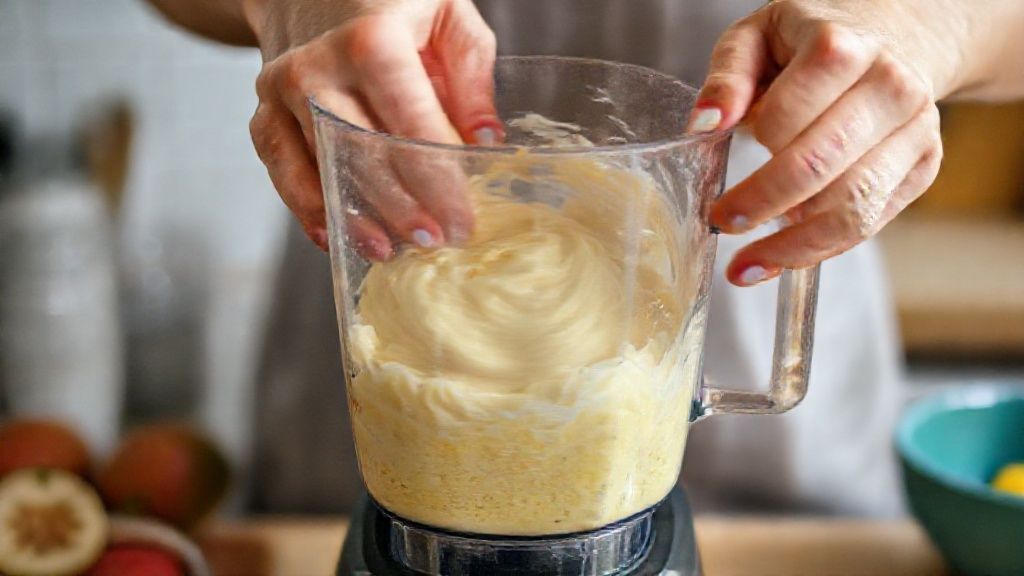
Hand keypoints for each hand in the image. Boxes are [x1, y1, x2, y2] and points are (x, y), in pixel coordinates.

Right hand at [245, 0, 501, 256]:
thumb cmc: (389, 1)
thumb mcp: (447, 13)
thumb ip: (472, 74)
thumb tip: (486, 141)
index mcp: (372, 39)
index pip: (411, 124)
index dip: (439, 180)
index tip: (463, 220)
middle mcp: (319, 67)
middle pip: (364, 155)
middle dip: (402, 208)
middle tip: (434, 242)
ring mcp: (283, 93)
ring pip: (323, 170)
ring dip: (356, 217)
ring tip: (390, 249)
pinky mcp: (263, 113)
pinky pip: (284, 171)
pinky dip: (309, 207)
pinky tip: (336, 234)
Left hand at [689, 0, 971, 285]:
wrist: (896, 34)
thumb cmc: (810, 40)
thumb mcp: (757, 36)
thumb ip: (727, 75)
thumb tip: (705, 123)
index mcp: (843, 49)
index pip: (787, 118)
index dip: (751, 151)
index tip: (719, 175)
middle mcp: (890, 88)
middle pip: (822, 167)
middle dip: (764, 204)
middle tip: (724, 224)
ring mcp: (915, 130)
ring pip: (854, 205)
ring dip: (795, 246)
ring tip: (748, 265)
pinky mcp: (923, 166)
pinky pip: (872, 222)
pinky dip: (825, 247)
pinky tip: (785, 256)